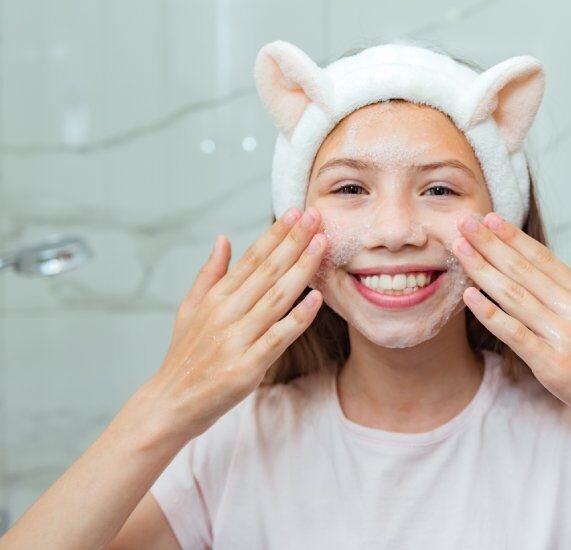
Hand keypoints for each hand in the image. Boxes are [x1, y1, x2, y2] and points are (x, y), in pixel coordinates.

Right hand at [147, 207, 327, 441]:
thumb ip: (210, 274)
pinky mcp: (247, 367)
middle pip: (267, 271)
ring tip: (322, 245)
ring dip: (302, 269)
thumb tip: (223, 239)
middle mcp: (226, 313)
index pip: (252, 258)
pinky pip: (278, 337)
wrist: (169, 404)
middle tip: (316, 217)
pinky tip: (316, 298)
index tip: (296, 213)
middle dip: (295, 241)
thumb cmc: (184, 357)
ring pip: (276, 298)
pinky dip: (298, 317)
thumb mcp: (189, 309)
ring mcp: (237, 339)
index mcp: (215, 298)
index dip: (276, 234)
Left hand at [452, 212, 570, 442]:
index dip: (512, 236)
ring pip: (513, 296)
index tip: (489, 217)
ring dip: (482, 270)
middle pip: (522, 270)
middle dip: (489, 244)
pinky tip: (469, 296)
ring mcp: (561, 335)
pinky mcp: (550, 363)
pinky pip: (514, 333)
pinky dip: (490, 313)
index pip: (541, 257)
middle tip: (463, 222)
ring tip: (459, 249)